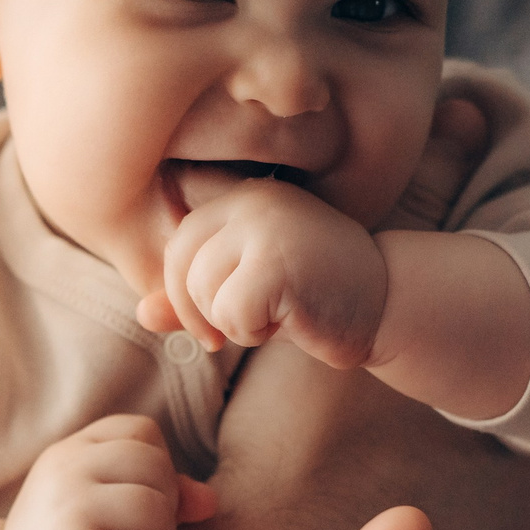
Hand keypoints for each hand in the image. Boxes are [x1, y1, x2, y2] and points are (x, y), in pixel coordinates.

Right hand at [3, 416, 217, 529]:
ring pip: (157, 508)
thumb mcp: (102, 506)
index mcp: (68, 453)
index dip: (156, 469)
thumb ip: (159, 490)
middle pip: (154, 467)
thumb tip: (209, 501)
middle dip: (163, 506)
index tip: (137, 507)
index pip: (142, 432)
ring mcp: (70, 514)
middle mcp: (64, 474)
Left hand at [140, 179, 385, 367]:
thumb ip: (196, 297)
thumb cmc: (316, 298)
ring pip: (200, 290)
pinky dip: (253, 333)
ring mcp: (267, 225)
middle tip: (236, 327)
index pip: (177, 237)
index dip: (182, 284)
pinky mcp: (279, 261)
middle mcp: (252, 199)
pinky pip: (229, 313)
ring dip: (232, 323)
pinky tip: (290, 322)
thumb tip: (142, 313)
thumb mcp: (249, 290)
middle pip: (178, 262)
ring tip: (277, 314)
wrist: (387, 304)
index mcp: (242, 196)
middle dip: (198, 309)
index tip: (215, 309)